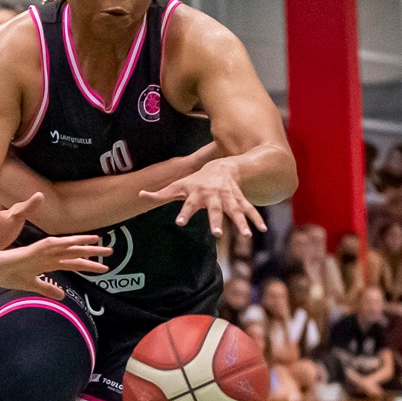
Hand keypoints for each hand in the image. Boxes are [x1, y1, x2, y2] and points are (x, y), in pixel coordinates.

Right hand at [0, 233, 109, 296]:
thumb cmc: (6, 274)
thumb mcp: (31, 285)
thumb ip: (47, 289)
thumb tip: (62, 296)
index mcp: (47, 263)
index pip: (72, 263)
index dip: (87, 264)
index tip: (103, 267)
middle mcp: (46, 255)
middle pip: (73, 253)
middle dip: (91, 252)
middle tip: (110, 252)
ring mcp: (40, 251)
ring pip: (65, 246)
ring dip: (81, 243)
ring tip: (98, 242)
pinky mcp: (31, 250)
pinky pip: (49, 244)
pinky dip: (62, 242)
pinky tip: (73, 241)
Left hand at [141, 158, 266, 238]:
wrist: (223, 165)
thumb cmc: (197, 180)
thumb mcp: (179, 185)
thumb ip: (161, 193)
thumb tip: (140, 194)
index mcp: (197, 194)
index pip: (188, 204)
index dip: (185, 212)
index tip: (180, 222)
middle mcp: (214, 196)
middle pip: (215, 210)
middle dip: (216, 220)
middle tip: (217, 233)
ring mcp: (229, 198)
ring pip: (236, 211)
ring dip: (241, 222)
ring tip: (247, 235)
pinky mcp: (240, 199)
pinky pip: (250, 210)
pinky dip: (256, 219)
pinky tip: (262, 231)